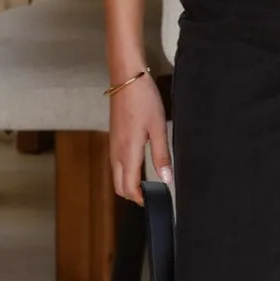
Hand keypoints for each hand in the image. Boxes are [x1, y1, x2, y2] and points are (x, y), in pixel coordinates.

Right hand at [108, 72, 172, 203]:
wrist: (126, 79)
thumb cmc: (143, 100)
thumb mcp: (158, 128)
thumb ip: (161, 155)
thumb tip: (166, 179)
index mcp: (128, 153)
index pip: (129, 187)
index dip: (140, 199)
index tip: (153, 202)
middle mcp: (116, 152)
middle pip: (119, 186)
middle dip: (132, 195)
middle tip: (151, 196)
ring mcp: (113, 145)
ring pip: (116, 175)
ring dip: (128, 184)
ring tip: (148, 184)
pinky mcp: (113, 138)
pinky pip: (116, 163)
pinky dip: (125, 172)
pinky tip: (139, 166)